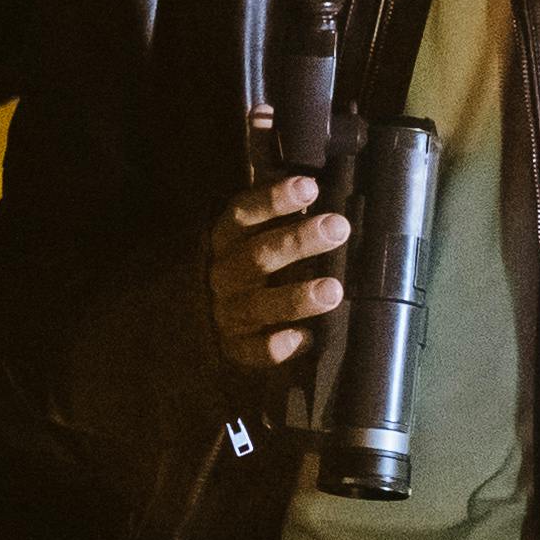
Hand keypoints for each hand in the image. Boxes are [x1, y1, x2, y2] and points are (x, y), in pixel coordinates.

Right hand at [211, 169, 350, 378]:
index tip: (310, 187)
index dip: (273, 200)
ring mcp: (227, 313)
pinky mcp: (235, 348)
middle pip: (256, 256)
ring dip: (296, 297)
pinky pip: (253, 351)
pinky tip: (305, 338)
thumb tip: (325, 196)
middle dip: (298, 241)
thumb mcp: (254, 238)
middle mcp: (222, 276)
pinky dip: (277, 346)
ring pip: (258, 305)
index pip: (242, 214)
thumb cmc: (248, 269)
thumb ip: (281, 221)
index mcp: (225, 242)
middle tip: (338, 228)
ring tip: (333, 290)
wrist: (202, 322)